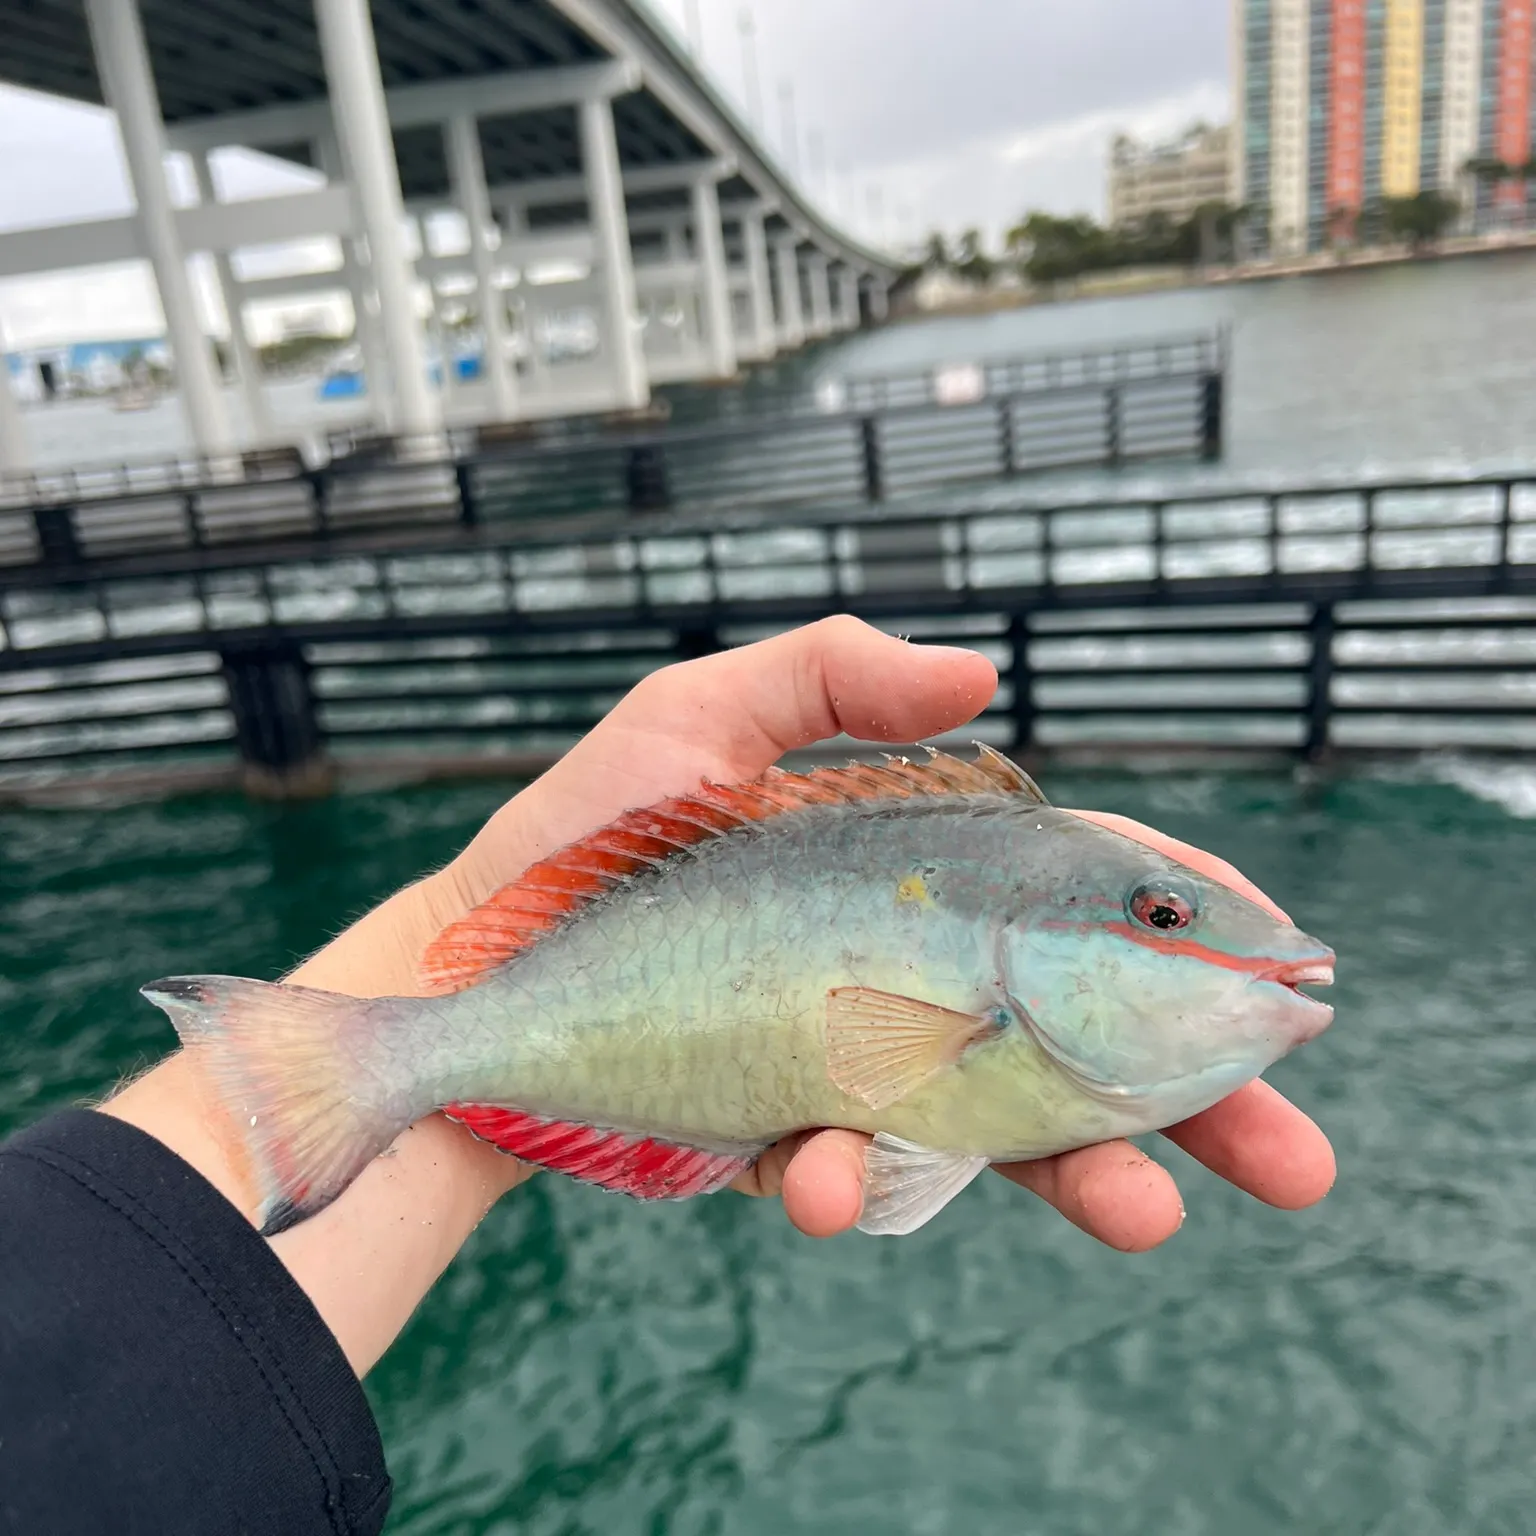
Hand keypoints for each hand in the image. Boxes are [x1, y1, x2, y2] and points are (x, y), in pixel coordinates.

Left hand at [298, 615, 1333, 1251]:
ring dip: (1074, 1178)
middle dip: (1194, 1105)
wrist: (477, 968)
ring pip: (994, 1135)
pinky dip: (849, 1181)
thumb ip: (832, 673)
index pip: (1075, 906)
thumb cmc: (589, 838)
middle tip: (1295, 1162)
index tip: (1270, 971)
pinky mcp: (785, 1135)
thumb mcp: (699, 715)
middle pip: (1075, 1045)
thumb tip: (985, 675)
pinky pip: (848, 1172)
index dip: (1176, 937)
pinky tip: (823, 1172)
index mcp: (912, 875)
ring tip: (1143, 1215)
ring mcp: (850, 1065)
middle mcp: (901, 976)